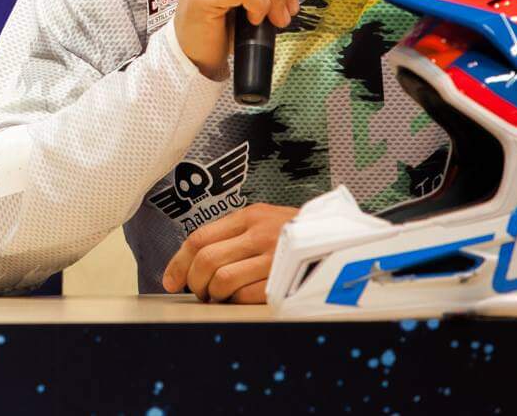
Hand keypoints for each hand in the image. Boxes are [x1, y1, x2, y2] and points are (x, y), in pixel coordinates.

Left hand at [161, 202, 299, 302]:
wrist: (346, 243)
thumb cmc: (301, 235)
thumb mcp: (267, 221)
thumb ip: (234, 234)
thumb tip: (193, 261)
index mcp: (251, 216)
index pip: (199, 238)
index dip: (179, 262)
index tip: (170, 280)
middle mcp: (260, 234)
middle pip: (206, 261)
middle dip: (194, 282)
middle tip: (199, 292)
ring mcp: (274, 258)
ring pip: (222, 281)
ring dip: (214, 294)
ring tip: (220, 296)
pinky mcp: (286, 281)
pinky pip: (246, 297)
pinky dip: (237, 302)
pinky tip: (242, 298)